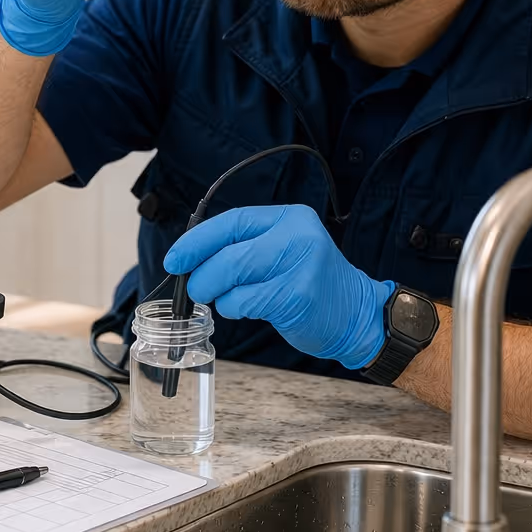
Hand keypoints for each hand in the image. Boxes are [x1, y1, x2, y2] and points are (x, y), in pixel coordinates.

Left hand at [163, 205, 395, 369]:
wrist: (355, 314)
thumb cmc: (309, 282)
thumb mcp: (284, 249)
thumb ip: (245, 245)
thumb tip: (190, 256)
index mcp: (291, 218)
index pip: (232, 220)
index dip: (197, 239)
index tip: (175, 258)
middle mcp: (297, 236)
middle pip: (229, 252)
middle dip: (200, 273)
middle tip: (193, 288)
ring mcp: (299, 267)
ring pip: (232, 278)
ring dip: (217, 295)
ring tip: (227, 300)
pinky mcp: (296, 297)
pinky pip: (243, 302)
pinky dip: (233, 309)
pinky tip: (246, 310)